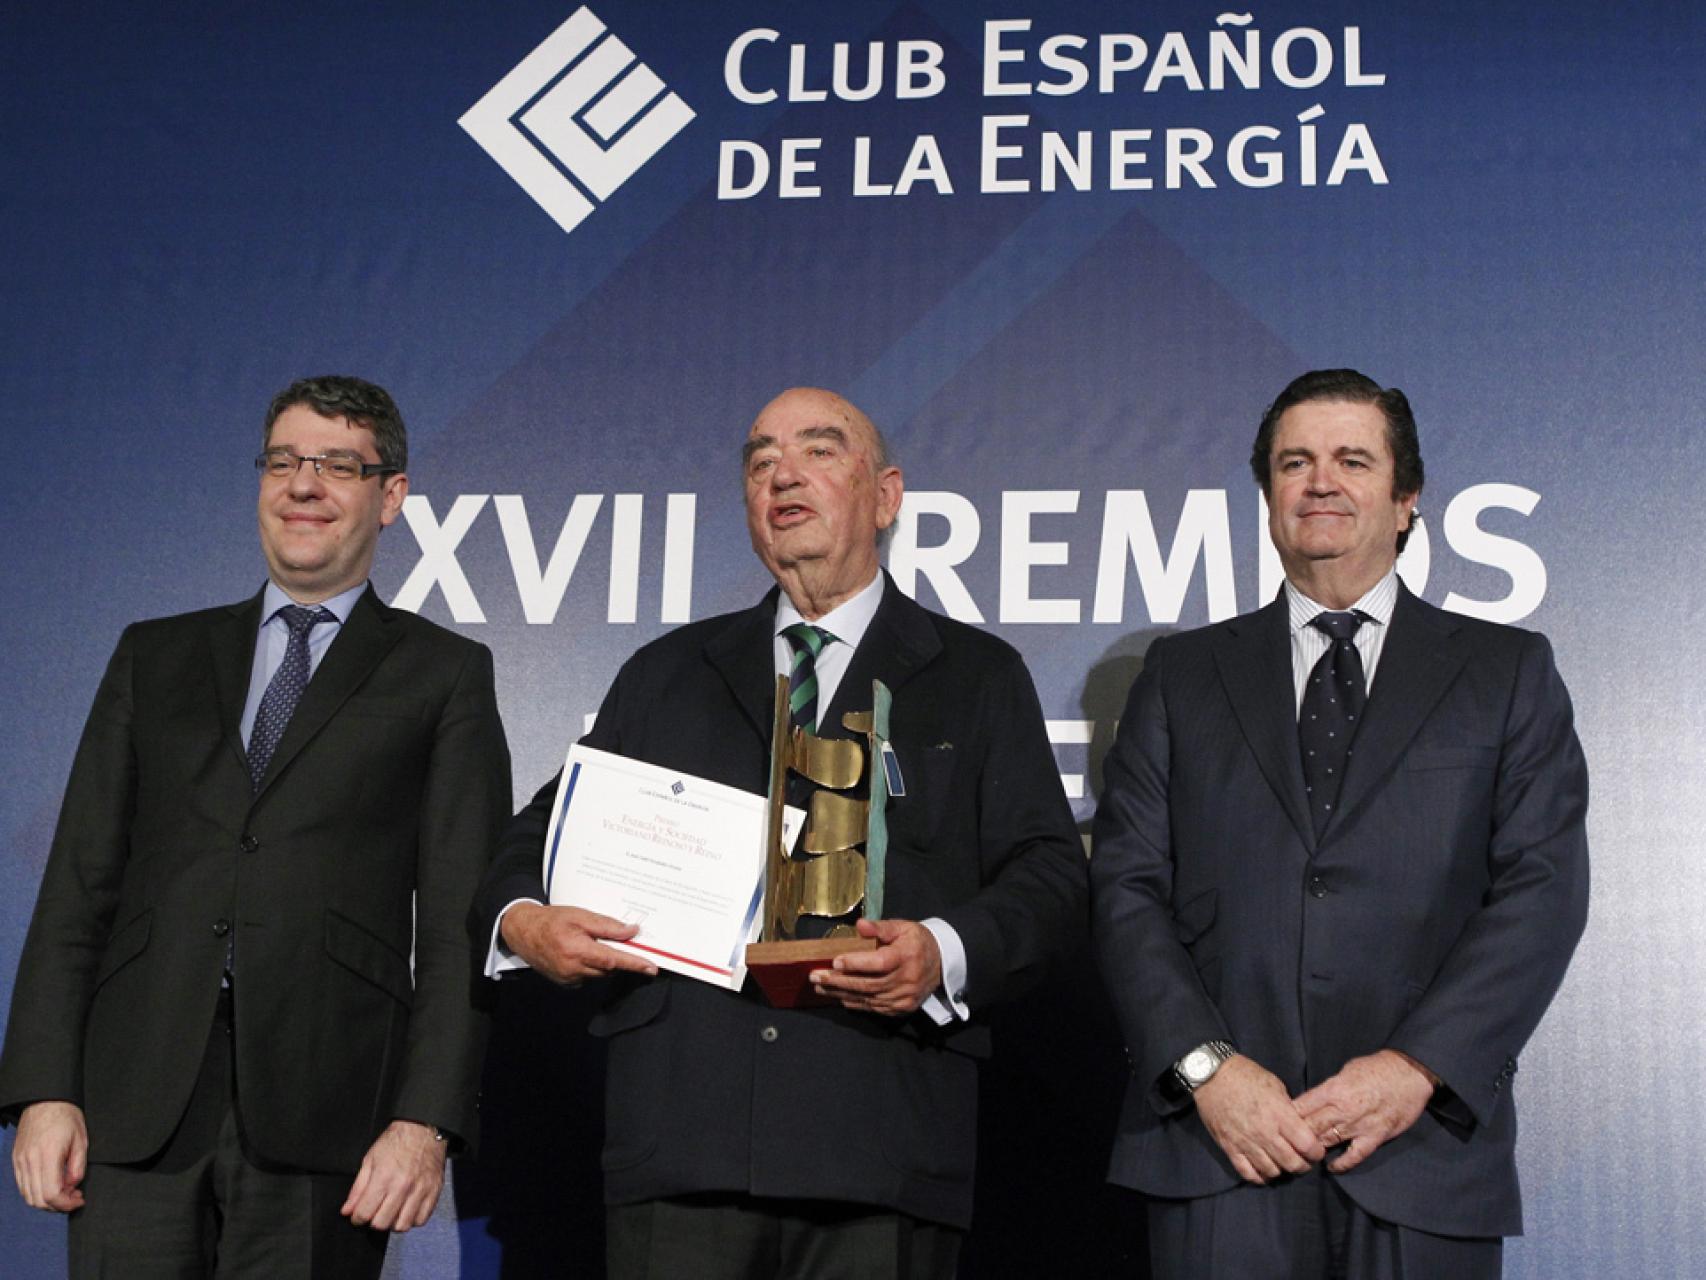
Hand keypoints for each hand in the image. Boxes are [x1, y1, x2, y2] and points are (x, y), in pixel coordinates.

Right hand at [12, 1101, 87, 1211]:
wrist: (45, 1100)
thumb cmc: (66, 1116)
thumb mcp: (81, 1139)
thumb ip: (78, 1166)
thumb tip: (72, 1185)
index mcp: (48, 1155)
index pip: (52, 1194)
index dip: (66, 1203)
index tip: (79, 1200)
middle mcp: (30, 1161)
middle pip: (38, 1199)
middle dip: (58, 1205)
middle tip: (74, 1196)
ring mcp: (20, 1161)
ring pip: (28, 1195)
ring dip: (46, 1200)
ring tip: (64, 1191)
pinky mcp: (16, 1160)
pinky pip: (23, 1185)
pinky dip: (36, 1192)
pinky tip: (51, 1184)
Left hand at [340, 1120, 446, 1231]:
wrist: (423, 1129)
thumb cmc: (395, 1142)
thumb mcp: (370, 1160)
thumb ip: (358, 1188)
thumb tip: (347, 1211)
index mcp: (383, 1178)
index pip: (364, 1213)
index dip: (357, 1218)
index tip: (358, 1215)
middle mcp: (402, 1187)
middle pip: (382, 1224)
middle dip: (373, 1221)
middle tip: (375, 1211)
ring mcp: (420, 1190)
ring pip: (402, 1225)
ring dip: (393, 1222)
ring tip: (392, 1211)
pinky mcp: (434, 1192)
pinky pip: (421, 1219)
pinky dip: (412, 1219)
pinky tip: (407, 1209)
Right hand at [499, 902, 657, 984]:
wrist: (523, 932)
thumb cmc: (551, 921)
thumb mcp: (580, 916)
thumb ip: (607, 926)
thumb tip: (631, 932)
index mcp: (577, 950)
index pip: (613, 960)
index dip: (634, 964)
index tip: (651, 968)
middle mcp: (573, 969)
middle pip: (609, 968)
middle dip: (618, 956)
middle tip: (619, 940)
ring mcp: (568, 979)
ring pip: (600, 973)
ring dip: (603, 960)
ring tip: (588, 942)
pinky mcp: (566, 983)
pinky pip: (588, 977)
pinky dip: (591, 966)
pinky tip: (580, 952)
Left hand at [807, 918, 941, 1015]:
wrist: (942, 962)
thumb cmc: (918, 941)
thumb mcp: (902, 927)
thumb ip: (880, 927)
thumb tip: (860, 925)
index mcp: (907, 956)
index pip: (878, 963)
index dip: (856, 963)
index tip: (835, 961)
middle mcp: (907, 979)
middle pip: (868, 984)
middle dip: (838, 981)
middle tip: (816, 977)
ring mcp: (905, 997)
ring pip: (868, 998)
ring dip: (842, 994)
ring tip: (821, 988)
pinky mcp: (903, 1007)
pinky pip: (875, 1008)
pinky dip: (856, 1003)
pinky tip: (840, 997)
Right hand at [1193, 1056, 1324, 1184]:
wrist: (1211, 1075)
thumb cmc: (1245, 1075)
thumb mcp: (1275, 1085)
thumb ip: (1288, 1109)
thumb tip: (1298, 1126)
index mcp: (1279, 1114)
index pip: (1307, 1145)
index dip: (1316, 1152)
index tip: (1316, 1150)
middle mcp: (1264, 1132)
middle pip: (1292, 1164)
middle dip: (1303, 1166)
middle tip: (1303, 1160)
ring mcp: (1245, 1142)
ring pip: (1272, 1171)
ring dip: (1281, 1170)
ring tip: (1282, 1163)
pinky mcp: (1229, 1147)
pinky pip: (1247, 1173)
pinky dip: (1259, 1177)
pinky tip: (1264, 1171)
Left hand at [1294, 1049, 1435, 1172]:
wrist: (1410, 1073)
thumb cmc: (1377, 1067)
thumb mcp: (1346, 1070)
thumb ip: (1330, 1087)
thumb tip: (1314, 1099)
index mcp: (1333, 1089)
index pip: (1301, 1106)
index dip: (1288, 1116)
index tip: (1278, 1123)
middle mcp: (1342, 1109)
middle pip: (1310, 1127)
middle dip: (1296, 1135)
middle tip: (1286, 1143)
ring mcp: (1359, 1125)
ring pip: (1328, 1141)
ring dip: (1314, 1149)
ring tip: (1303, 1155)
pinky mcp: (1375, 1136)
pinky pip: (1355, 1155)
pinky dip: (1342, 1163)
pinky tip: (1331, 1167)